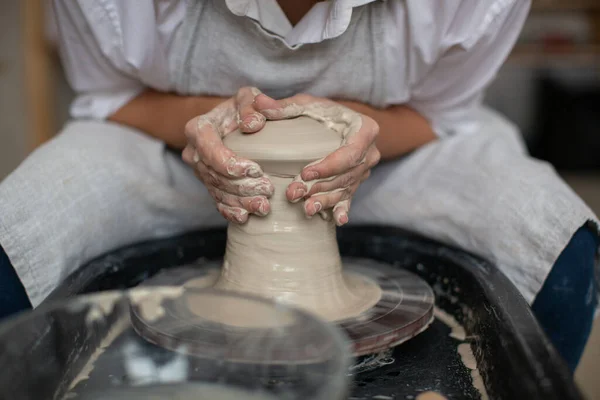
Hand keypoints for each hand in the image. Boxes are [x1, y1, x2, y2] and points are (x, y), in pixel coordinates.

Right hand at [182, 87, 273, 223]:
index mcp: (198, 129)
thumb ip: (252, 104)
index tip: (256, 170)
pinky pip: (216, 201)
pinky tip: (246, 217)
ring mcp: (199, 171)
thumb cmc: (243, 108)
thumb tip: (253, 124)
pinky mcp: (208, 184)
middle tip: (267, 190)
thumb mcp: (248, 97)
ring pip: (217, 191)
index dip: (231, 164)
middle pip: (214, 175)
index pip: (210, 150)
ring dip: (240, 202)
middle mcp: (193, 152)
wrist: (232, 121)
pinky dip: (231, 211)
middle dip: (241, 187)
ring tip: (264, 206)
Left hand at [254, 93, 379, 225]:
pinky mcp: (355, 183)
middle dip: (319, 187)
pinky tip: (337, 220)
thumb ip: (284, 107)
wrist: (341, 124)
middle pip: (345, 175)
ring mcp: (363, 171)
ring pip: (344, 189)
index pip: (349, 153)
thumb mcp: (307, 105)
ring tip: (306, 210)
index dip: (328, 166)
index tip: (305, 173)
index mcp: (364, 130)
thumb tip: (258, 103)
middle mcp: (369, 153)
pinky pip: (349, 198)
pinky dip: (342, 209)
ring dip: (324, 201)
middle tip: (293, 194)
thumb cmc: (324, 112)